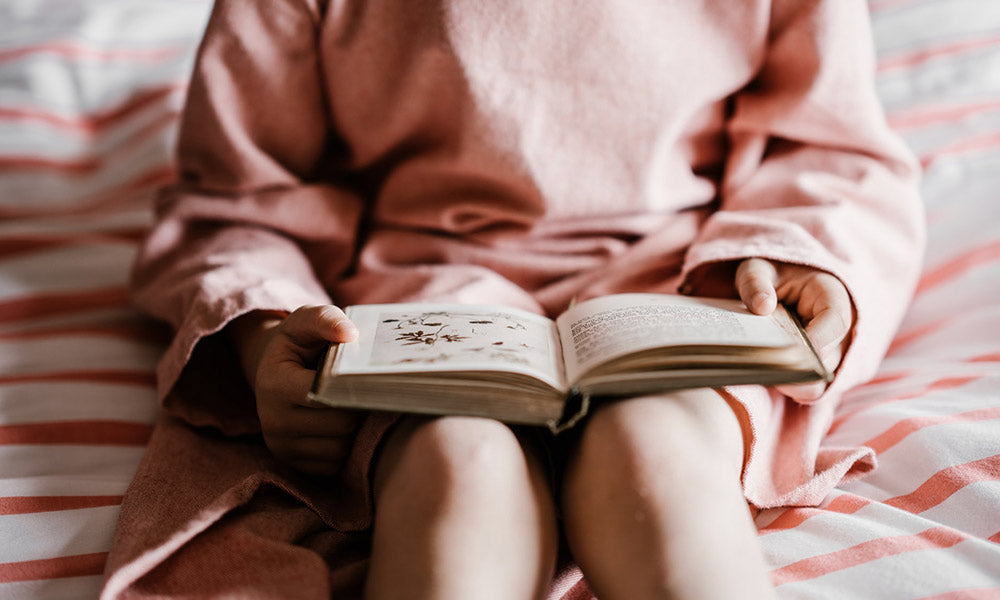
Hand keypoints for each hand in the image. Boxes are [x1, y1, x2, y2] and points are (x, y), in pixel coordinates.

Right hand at [229, 305, 363, 475]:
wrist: (274, 373)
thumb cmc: (298, 345)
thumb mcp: (306, 322)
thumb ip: (327, 320)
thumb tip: (351, 335)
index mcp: (274, 384)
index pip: (328, 395)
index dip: (351, 386)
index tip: (357, 374)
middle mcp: (271, 421)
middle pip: (340, 425)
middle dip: (356, 408)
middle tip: (358, 391)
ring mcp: (280, 447)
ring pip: (340, 448)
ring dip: (352, 430)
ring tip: (346, 407)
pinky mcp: (292, 465)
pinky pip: (333, 465)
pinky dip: (342, 448)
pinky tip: (337, 427)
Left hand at [734, 258, 853, 400]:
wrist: (784, 286)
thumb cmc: (773, 275)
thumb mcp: (759, 268)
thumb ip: (755, 283)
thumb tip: (761, 306)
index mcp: (833, 296)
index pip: (835, 323)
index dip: (814, 341)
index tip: (785, 351)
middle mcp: (843, 330)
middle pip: (828, 360)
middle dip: (796, 367)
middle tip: (761, 366)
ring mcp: (836, 354)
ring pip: (821, 382)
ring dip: (792, 382)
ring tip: (762, 371)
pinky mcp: (822, 371)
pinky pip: (812, 391)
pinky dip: (791, 388)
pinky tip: (767, 378)